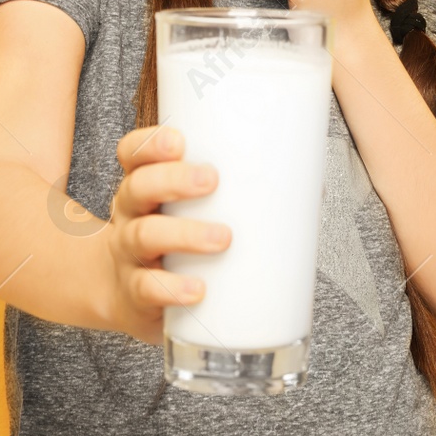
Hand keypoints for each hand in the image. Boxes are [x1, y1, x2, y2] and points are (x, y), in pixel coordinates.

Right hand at [102, 125, 230, 345]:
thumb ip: (237, 195)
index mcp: (144, 187)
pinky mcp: (135, 294)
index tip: (179, 141)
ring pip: (144, 236)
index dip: (150, 144)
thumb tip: (313, 187)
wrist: (122, 294)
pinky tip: (197, 290)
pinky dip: (172, 289)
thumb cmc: (172, 241)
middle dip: (173, 180)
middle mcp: (130, 216)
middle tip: (211, 180)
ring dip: (184, 234)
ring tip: (221, 238)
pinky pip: (147, 289)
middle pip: (138, 188)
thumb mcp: (188, 211)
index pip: (133, 155)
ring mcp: (129, 256)